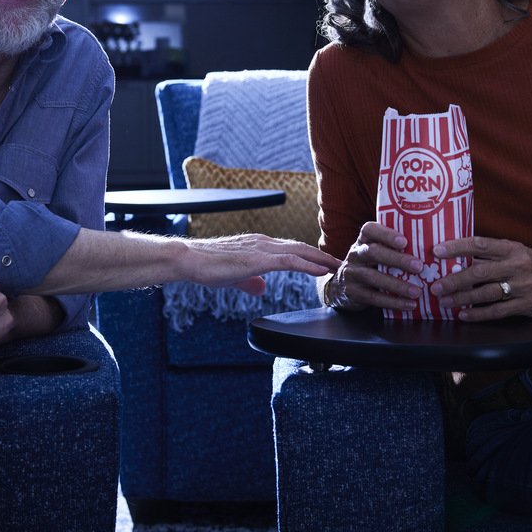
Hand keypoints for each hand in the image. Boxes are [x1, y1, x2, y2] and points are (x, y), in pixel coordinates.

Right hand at [183, 234, 339, 295]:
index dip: (311, 256)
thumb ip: (250, 281)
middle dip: (323, 256)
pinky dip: (308, 265)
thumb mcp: (234, 276)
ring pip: (299, 251)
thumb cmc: (207, 266)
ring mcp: (261, 248)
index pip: (291, 248)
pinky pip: (289, 260)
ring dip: (322, 259)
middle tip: (343, 264)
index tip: (327, 264)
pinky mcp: (258, 258)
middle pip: (301, 247)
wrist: (189, 259)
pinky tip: (322, 271)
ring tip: (339, 267)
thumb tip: (261, 288)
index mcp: (259, 245)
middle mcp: (263, 242)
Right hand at [326, 221, 422, 311]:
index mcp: (364, 240)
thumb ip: (395, 247)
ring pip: (373, 277)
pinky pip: (373, 297)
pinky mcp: (352, 292)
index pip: (370, 230)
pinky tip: (409, 304)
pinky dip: (393, 302)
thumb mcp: (377, 252)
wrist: (342, 286)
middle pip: (373, 252)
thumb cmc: (371, 264)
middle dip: (397, 259)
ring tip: (417, 291)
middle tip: (419, 267)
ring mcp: (351, 273)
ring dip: (397, 285)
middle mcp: (355, 254)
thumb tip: (431, 244)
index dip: (386, 234)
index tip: (404, 241)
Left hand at [428, 235, 531, 319]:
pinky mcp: (526, 305)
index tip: (437, 251)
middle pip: (479, 272)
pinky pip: (497, 311)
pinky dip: (478, 314)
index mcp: (513, 249)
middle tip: (435, 285)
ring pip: (485, 293)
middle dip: (453, 279)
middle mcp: (517, 266)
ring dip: (461, 298)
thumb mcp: (520, 252)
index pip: (480, 245)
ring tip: (444, 300)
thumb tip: (462, 256)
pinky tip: (464, 315)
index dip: (457, 247)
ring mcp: (522, 287)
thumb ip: (495, 254)